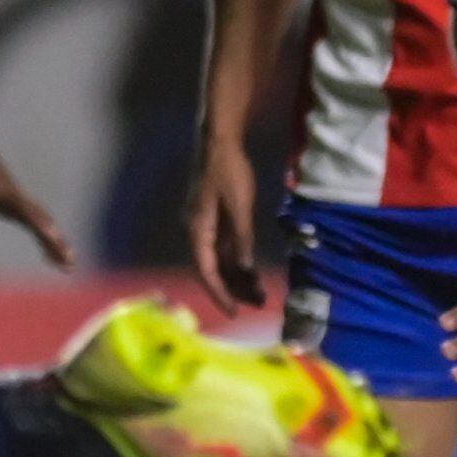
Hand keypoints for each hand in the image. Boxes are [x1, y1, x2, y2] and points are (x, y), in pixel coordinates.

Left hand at [0, 123, 70, 264]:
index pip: (23, 208)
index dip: (37, 222)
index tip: (53, 235)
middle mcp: (11, 193)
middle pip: (39, 217)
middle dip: (54, 239)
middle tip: (69, 261)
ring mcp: (12, 197)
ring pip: (40, 220)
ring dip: (54, 242)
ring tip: (68, 265)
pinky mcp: (8, 201)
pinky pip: (31, 221)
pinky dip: (43, 237)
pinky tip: (50, 256)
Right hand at [183, 124, 264, 313]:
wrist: (219, 143)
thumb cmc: (229, 172)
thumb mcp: (239, 206)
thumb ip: (242, 239)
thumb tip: (246, 269)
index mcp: (198, 230)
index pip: (206, 271)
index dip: (220, 293)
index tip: (234, 312)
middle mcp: (197, 232)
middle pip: (212, 269)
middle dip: (232, 289)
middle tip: (257, 304)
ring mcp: (205, 227)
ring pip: (219, 260)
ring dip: (237, 277)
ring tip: (259, 293)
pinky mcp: (214, 220)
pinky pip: (224, 248)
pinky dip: (237, 261)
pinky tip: (252, 271)